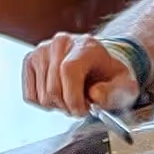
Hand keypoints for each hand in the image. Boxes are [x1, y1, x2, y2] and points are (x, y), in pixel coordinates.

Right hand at [22, 32, 139, 115]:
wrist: (97, 62)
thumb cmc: (108, 75)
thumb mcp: (123, 85)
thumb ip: (114, 92)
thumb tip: (94, 95)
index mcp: (85, 45)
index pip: (68, 71)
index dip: (73, 98)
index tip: (82, 110)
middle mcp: (60, 43)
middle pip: (53, 88)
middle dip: (68, 106)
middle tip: (80, 105)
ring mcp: (42, 50)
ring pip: (41, 96)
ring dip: (57, 106)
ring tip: (70, 97)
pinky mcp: (30, 60)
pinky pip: (30, 96)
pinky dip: (44, 103)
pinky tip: (57, 95)